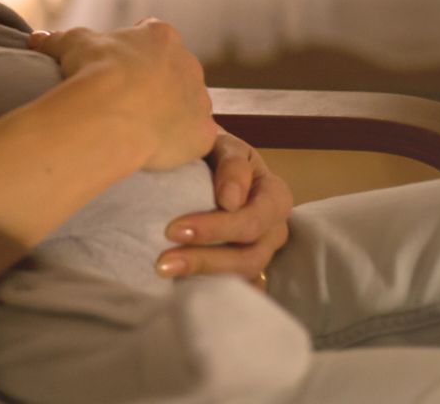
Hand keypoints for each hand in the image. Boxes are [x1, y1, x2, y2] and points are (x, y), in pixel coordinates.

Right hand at [28, 19, 216, 170]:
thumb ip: (58, 40)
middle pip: (176, 72)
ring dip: (172, 113)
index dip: (135, 51)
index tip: (118, 66)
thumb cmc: (93, 72)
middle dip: (157, 83)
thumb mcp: (71, 45)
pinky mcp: (203, 133)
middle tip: (129, 101)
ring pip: (189, 105)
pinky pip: (195, 139)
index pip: (153, 36)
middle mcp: (188, 64)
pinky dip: (179, 144)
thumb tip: (36, 39)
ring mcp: (199, 100)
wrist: (111, 115)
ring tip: (141, 128)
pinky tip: (156, 150)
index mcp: (161, 37)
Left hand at [155, 130, 292, 290]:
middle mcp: (274, 229)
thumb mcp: (223, 145)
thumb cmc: (214, 152)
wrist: (203, 165)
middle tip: (164, 259)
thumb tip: (231, 200)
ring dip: (202, 275)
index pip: (255, 219)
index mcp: (275, 195)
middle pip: (250, 255)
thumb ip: (232, 162)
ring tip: (164, 270)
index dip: (217, 228)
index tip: (173, 229)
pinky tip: (184, 293)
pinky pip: (237, 293)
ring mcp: (262, 254)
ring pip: (242, 276)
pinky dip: (214, 294)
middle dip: (205, 258)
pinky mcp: (244, 272)